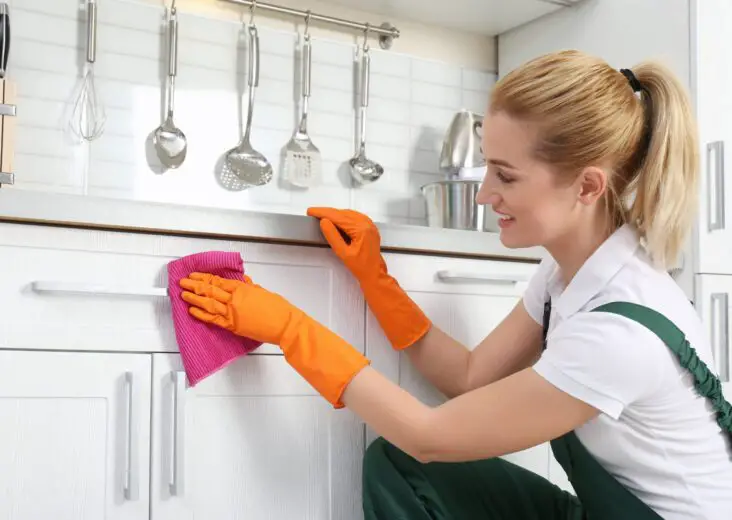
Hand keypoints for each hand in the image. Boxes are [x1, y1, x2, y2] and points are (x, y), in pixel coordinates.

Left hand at [180, 273, 301, 345]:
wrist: (284, 324)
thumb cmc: (278, 308)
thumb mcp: (263, 291)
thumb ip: (250, 287)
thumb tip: (243, 283)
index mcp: (242, 288)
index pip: (218, 281)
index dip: (204, 277)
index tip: (194, 275)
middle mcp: (234, 299)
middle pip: (209, 290)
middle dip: (194, 285)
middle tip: (182, 282)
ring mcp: (232, 313)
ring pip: (208, 304)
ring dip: (194, 298)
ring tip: (183, 294)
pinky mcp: (233, 326)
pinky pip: (213, 320)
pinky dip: (201, 315)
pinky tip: (192, 311)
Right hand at [307, 207, 431, 350]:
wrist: (374, 273)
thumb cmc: (361, 267)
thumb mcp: (343, 253)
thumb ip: (333, 236)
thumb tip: (324, 222)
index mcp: (361, 229)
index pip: (338, 216)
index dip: (323, 213)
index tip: (312, 211)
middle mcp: (367, 224)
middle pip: (343, 213)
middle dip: (327, 212)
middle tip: (314, 213)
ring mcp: (369, 225)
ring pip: (348, 213)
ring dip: (335, 214)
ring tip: (322, 216)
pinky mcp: (369, 227)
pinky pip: (354, 216)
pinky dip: (343, 216)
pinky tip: (336, 219)